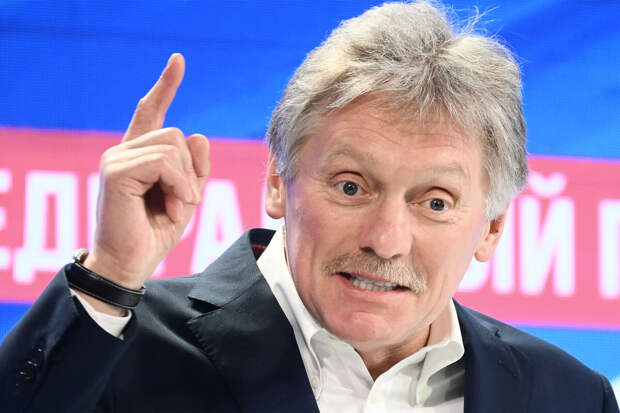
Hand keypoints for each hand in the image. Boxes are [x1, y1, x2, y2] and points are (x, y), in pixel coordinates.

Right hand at [83, 53, 208, 295]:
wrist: (130, 265)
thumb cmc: (154, 233)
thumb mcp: (186, 197)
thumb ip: (194, 167)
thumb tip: (199, 135)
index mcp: (139, 155)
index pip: (151, 111)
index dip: (166, 86)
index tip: (178, 60)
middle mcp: (124, 150)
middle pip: (177, 134)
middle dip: (189, 172)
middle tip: (178, 204)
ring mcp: (116, 158)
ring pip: (173, 146)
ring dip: (184, 183)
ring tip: (171, 208)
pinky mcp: (116, 169)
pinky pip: (165, 162)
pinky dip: (178, 187)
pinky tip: (170, 209)